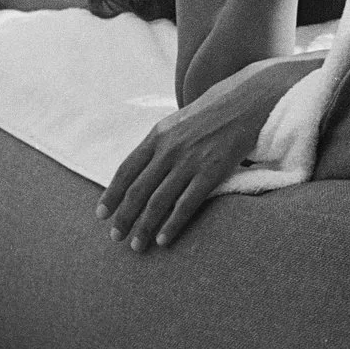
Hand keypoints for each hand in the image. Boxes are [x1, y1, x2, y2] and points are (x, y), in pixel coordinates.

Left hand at [97, 57, 313, 250]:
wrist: (247, 101)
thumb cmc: (214, 112)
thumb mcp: (179, 121)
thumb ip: (160, 142)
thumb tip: (143, 167)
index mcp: (158, 135)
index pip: (126, 170)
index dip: (112, 194)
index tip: (101, 214)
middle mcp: (169, 149)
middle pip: (138, 190)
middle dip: (123, 217)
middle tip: (115, 237)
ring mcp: (189, 161)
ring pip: (158, 201)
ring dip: (143, 226)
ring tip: (136, 246)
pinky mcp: (211, 172)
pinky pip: (185, 204)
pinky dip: (172, 224)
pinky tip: (163, 240)